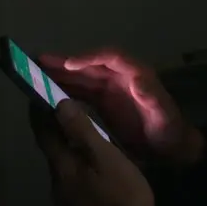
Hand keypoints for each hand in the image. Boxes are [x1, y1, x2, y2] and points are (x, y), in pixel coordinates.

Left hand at [31, 100, 167, 205]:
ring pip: (61, 166)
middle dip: (54, 128)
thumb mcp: (108, 158)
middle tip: (65, 109)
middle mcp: (56, 183)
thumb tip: (60, 104)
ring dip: (66, 148)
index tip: (39, 93)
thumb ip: (83, 132)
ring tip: (81, 134)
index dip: (39, 112)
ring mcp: (64, 201)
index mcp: (62, 166)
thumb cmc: (123, 195)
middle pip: (50, 150)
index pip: (42, 133)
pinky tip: (90, 166)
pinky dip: (75, 165)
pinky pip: (70, 180)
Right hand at [38, 49, 202, 164]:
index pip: (111, 57)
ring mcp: (109, 89)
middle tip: (37, 61)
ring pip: (81, 78)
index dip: (89, 57)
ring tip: (34, 73)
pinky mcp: (103, 103)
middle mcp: (119, 77)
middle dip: (65, 63)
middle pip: (89, 65)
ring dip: (59, 75)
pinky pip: (80, 92)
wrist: (171, 148)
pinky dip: (64, 91)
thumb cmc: (169, 130)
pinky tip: (46, 94)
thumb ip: (152, 98)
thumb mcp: (164, 114)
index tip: (69, 64)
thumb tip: (138, 79)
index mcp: (134, 74)